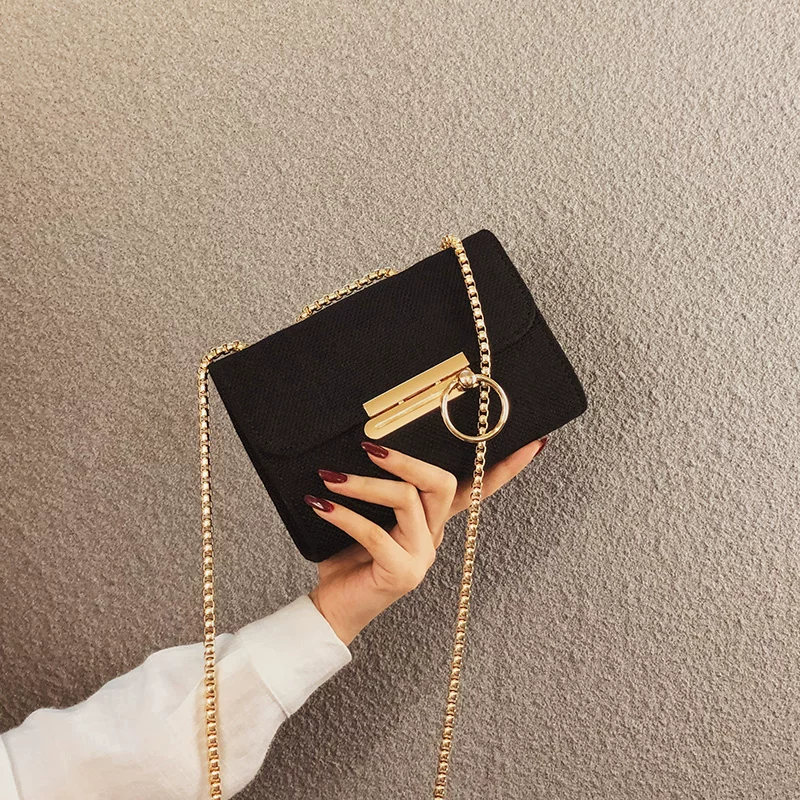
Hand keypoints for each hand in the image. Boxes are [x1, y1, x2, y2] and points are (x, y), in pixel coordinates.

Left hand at [306, 437, 547, 644]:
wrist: (334, 609)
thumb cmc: (349, 559)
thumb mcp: (369, 517)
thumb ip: (379, 491)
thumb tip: (367, 444)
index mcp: (432, 522)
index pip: (475, 490)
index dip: (504, 468)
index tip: (531, 441)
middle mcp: (433, 537)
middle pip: (441, 484)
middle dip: (405, 460)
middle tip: (369, 448)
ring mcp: (421, 557)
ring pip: (406, 501)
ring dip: (364, 485)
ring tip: (330, 478)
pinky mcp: (400, 572)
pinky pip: (376, 533)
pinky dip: (345, 515)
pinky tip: (321, 504)